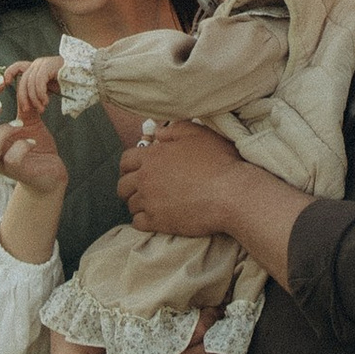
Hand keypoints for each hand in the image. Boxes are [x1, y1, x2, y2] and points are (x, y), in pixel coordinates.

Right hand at [0, 66, 68, 200]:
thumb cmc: (33, 145)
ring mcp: (1, 164)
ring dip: (2, 132)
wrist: (50, 174)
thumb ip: (21, 102)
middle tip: (0, 105)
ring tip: (20, 124)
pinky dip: (21, 147)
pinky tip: (32, 142)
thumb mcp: (27, 120)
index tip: (2, 80)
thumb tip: (19, 74)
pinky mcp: (18, 173)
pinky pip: (11, 160)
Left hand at [11, 53, 64, 120]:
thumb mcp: (49, 89)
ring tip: (42, 108)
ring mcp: (43, 63)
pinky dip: (40, 94)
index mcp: (37, 67)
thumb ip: (38, 92)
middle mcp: (38, 63)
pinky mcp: (48, 66)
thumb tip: (25, 103)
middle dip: (23, 97)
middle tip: (27, 110)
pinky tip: (46, 102)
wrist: (88, 76)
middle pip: (22, 81)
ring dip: (34, 99)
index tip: (5, 83)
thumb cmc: (70, 84)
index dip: (9, 73)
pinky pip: (38, 82)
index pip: (18, 66)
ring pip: (30, 84)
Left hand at [119, 121, 247, 237]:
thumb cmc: (218, 162)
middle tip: (141, 189)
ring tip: (151, 204)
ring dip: (138, 204)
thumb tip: (159, 133)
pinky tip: (154, 218)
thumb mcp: (198, 135)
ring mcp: (150, 201)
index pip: (126, 160)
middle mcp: (146, 178)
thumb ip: (175, 130)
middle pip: (123, 185)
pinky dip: (143, 221)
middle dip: (129, 186)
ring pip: (131, 204)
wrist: (230, 194)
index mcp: (153, 157)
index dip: (129, 165)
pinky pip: (138, 223)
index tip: (136, 170)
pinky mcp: (157, 222)